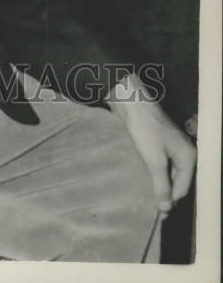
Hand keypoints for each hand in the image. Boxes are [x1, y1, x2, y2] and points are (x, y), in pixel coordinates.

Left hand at [107, 74, 196, 216]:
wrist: (129, 101)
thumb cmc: (145, 128)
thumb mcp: (154, 160)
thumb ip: (161, 185)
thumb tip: (166, 210)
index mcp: (188, 157)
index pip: (182, 189)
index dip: (170, 202)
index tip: (157, 216)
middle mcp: (183, 152)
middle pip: (176, 181)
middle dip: (164, 194)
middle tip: (150, 209)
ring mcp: (170, 147)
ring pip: (167, 173)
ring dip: (157, 183)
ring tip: (145, 197)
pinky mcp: (157, 143)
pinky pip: (159, 164)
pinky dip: (152, 173)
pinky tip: (142, 180)